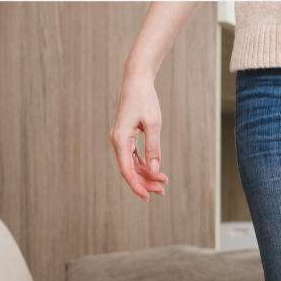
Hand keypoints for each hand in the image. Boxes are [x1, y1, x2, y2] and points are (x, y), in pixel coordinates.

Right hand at [109, 72, 168, 200]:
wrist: (136, 82)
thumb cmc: (145, 100)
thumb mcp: (153, 124)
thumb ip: (154, 147)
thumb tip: (154, 169)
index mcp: (120, 139)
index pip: (126, 170)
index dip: (136, 185)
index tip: (147, 197)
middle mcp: (117, 141)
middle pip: (129, 169)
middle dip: (145, 182)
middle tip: (163, 190)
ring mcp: (121, 139)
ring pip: (132, 164)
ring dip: (146, 174)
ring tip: (163, 182)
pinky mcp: (126, 137)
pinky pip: (133, 156)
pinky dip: (144, 165)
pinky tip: (155, 171)